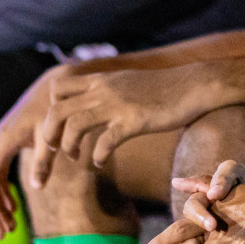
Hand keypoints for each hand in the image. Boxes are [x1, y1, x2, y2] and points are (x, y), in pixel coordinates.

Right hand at [0, 76, 54, 238]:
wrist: (53, 89)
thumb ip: (44, 160)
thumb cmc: (53, 111)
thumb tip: (37, 187)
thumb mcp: (51, 136)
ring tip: (9, 228)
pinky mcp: (4, 147)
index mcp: (3, 141)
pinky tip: (11, 209)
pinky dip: (3, 193)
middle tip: (3, 234)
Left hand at [30, 62, 207, 184]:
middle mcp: (104, 90)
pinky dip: (97, 157)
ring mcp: (118, 105)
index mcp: (101, 80)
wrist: (195, 84)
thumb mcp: (129, 82)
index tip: (59, 126)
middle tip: (55, 149)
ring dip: (68, 147)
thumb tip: (97, 101)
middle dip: (48, 135)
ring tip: (75, 158)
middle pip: (56, 112)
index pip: (57, 89)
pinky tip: (101, 163)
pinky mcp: (134, 121)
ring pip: (73, 126)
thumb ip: (110, 89)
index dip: (51, 110)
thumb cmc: (166, 87)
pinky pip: (104, 143)